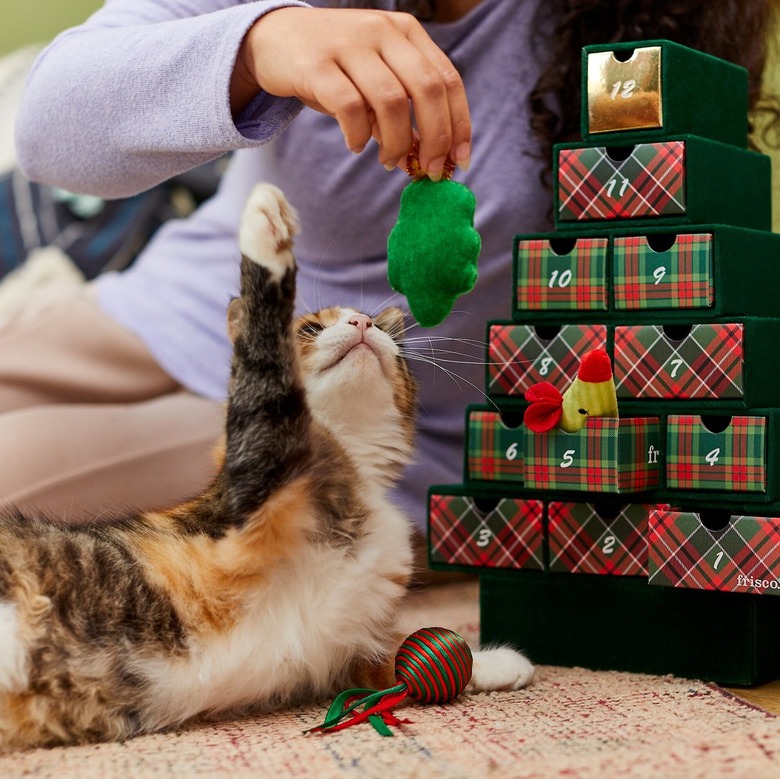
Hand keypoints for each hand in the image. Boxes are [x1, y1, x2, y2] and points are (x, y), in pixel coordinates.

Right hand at [231, 6, 470, 178]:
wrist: (274, 39)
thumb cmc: (334, 67)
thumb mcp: (375, 81)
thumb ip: (402, 114)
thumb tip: (424, 161)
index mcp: (406, 32)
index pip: (448, 80)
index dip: (459, 125)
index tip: (459, 162)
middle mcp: (382, 31)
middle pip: (427, 90)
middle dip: (436, 139)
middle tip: (429, 170)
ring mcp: (349, 44)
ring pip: (391, 101)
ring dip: (396, 142)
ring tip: (387, 161)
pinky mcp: (317, 64)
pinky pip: (350, 107)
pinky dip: (358, 135)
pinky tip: (355, 145)